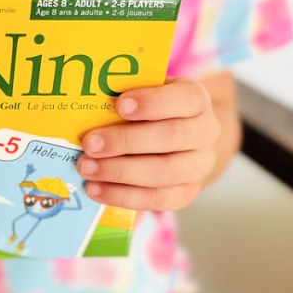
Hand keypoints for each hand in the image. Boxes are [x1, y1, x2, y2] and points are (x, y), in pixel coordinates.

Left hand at [76, 77, 220, 210]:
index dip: (153, 102)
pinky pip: (157, 200)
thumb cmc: (151, 111)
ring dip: (119, 172)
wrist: (178, 140)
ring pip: (163, 172)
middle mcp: (205, 132)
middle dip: (125, 141)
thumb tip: (90, 103)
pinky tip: (95, 189)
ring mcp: (199, 166)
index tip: (119, 104)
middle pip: (171, 137)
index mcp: (197, 100)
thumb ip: (125, 94)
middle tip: (90, 144)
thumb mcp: (144, 93)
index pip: (185, 98)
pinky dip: (122, 196)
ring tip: (87, 168)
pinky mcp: (187, 192)